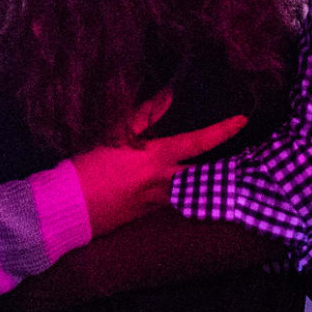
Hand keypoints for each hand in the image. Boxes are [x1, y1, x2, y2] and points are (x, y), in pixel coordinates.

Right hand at [69, 101, 247, 236]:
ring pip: (190, 192)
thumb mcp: (114, 135)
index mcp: (155, 158)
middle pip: (204, 175)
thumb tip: (168, 95)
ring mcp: (157, 203)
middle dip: (223, 168)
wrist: (68, 207)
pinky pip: (170, 203)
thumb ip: (144, 115)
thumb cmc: (88, 166)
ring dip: (203, 183)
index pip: (197, 143)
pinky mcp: (146, 217)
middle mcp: (163, 182)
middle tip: (243, 159)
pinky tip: (181, 189)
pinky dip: (179, 194)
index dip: (221, 131)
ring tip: (220, 174)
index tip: (242, 121)